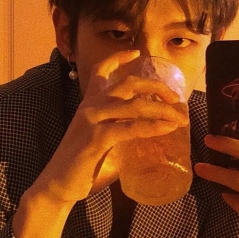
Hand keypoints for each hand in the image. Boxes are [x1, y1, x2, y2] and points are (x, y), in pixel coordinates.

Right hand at [37, 50, 188, 203]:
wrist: (57, 184)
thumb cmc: (81, 164)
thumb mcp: (100, 139)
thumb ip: (119, 130)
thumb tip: (146, 132)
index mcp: (89, 103)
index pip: (101, 70)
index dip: (118, 58)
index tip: (136, 53)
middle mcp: (90, 106)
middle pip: (128, 83)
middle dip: (156, 86)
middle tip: (175, 98)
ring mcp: (92, 120)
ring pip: (134, 105)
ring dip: (162, 110)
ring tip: (180, 118)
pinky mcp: (95, 138)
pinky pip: (130, 127)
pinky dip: (152, 127)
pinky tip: (167, 129)